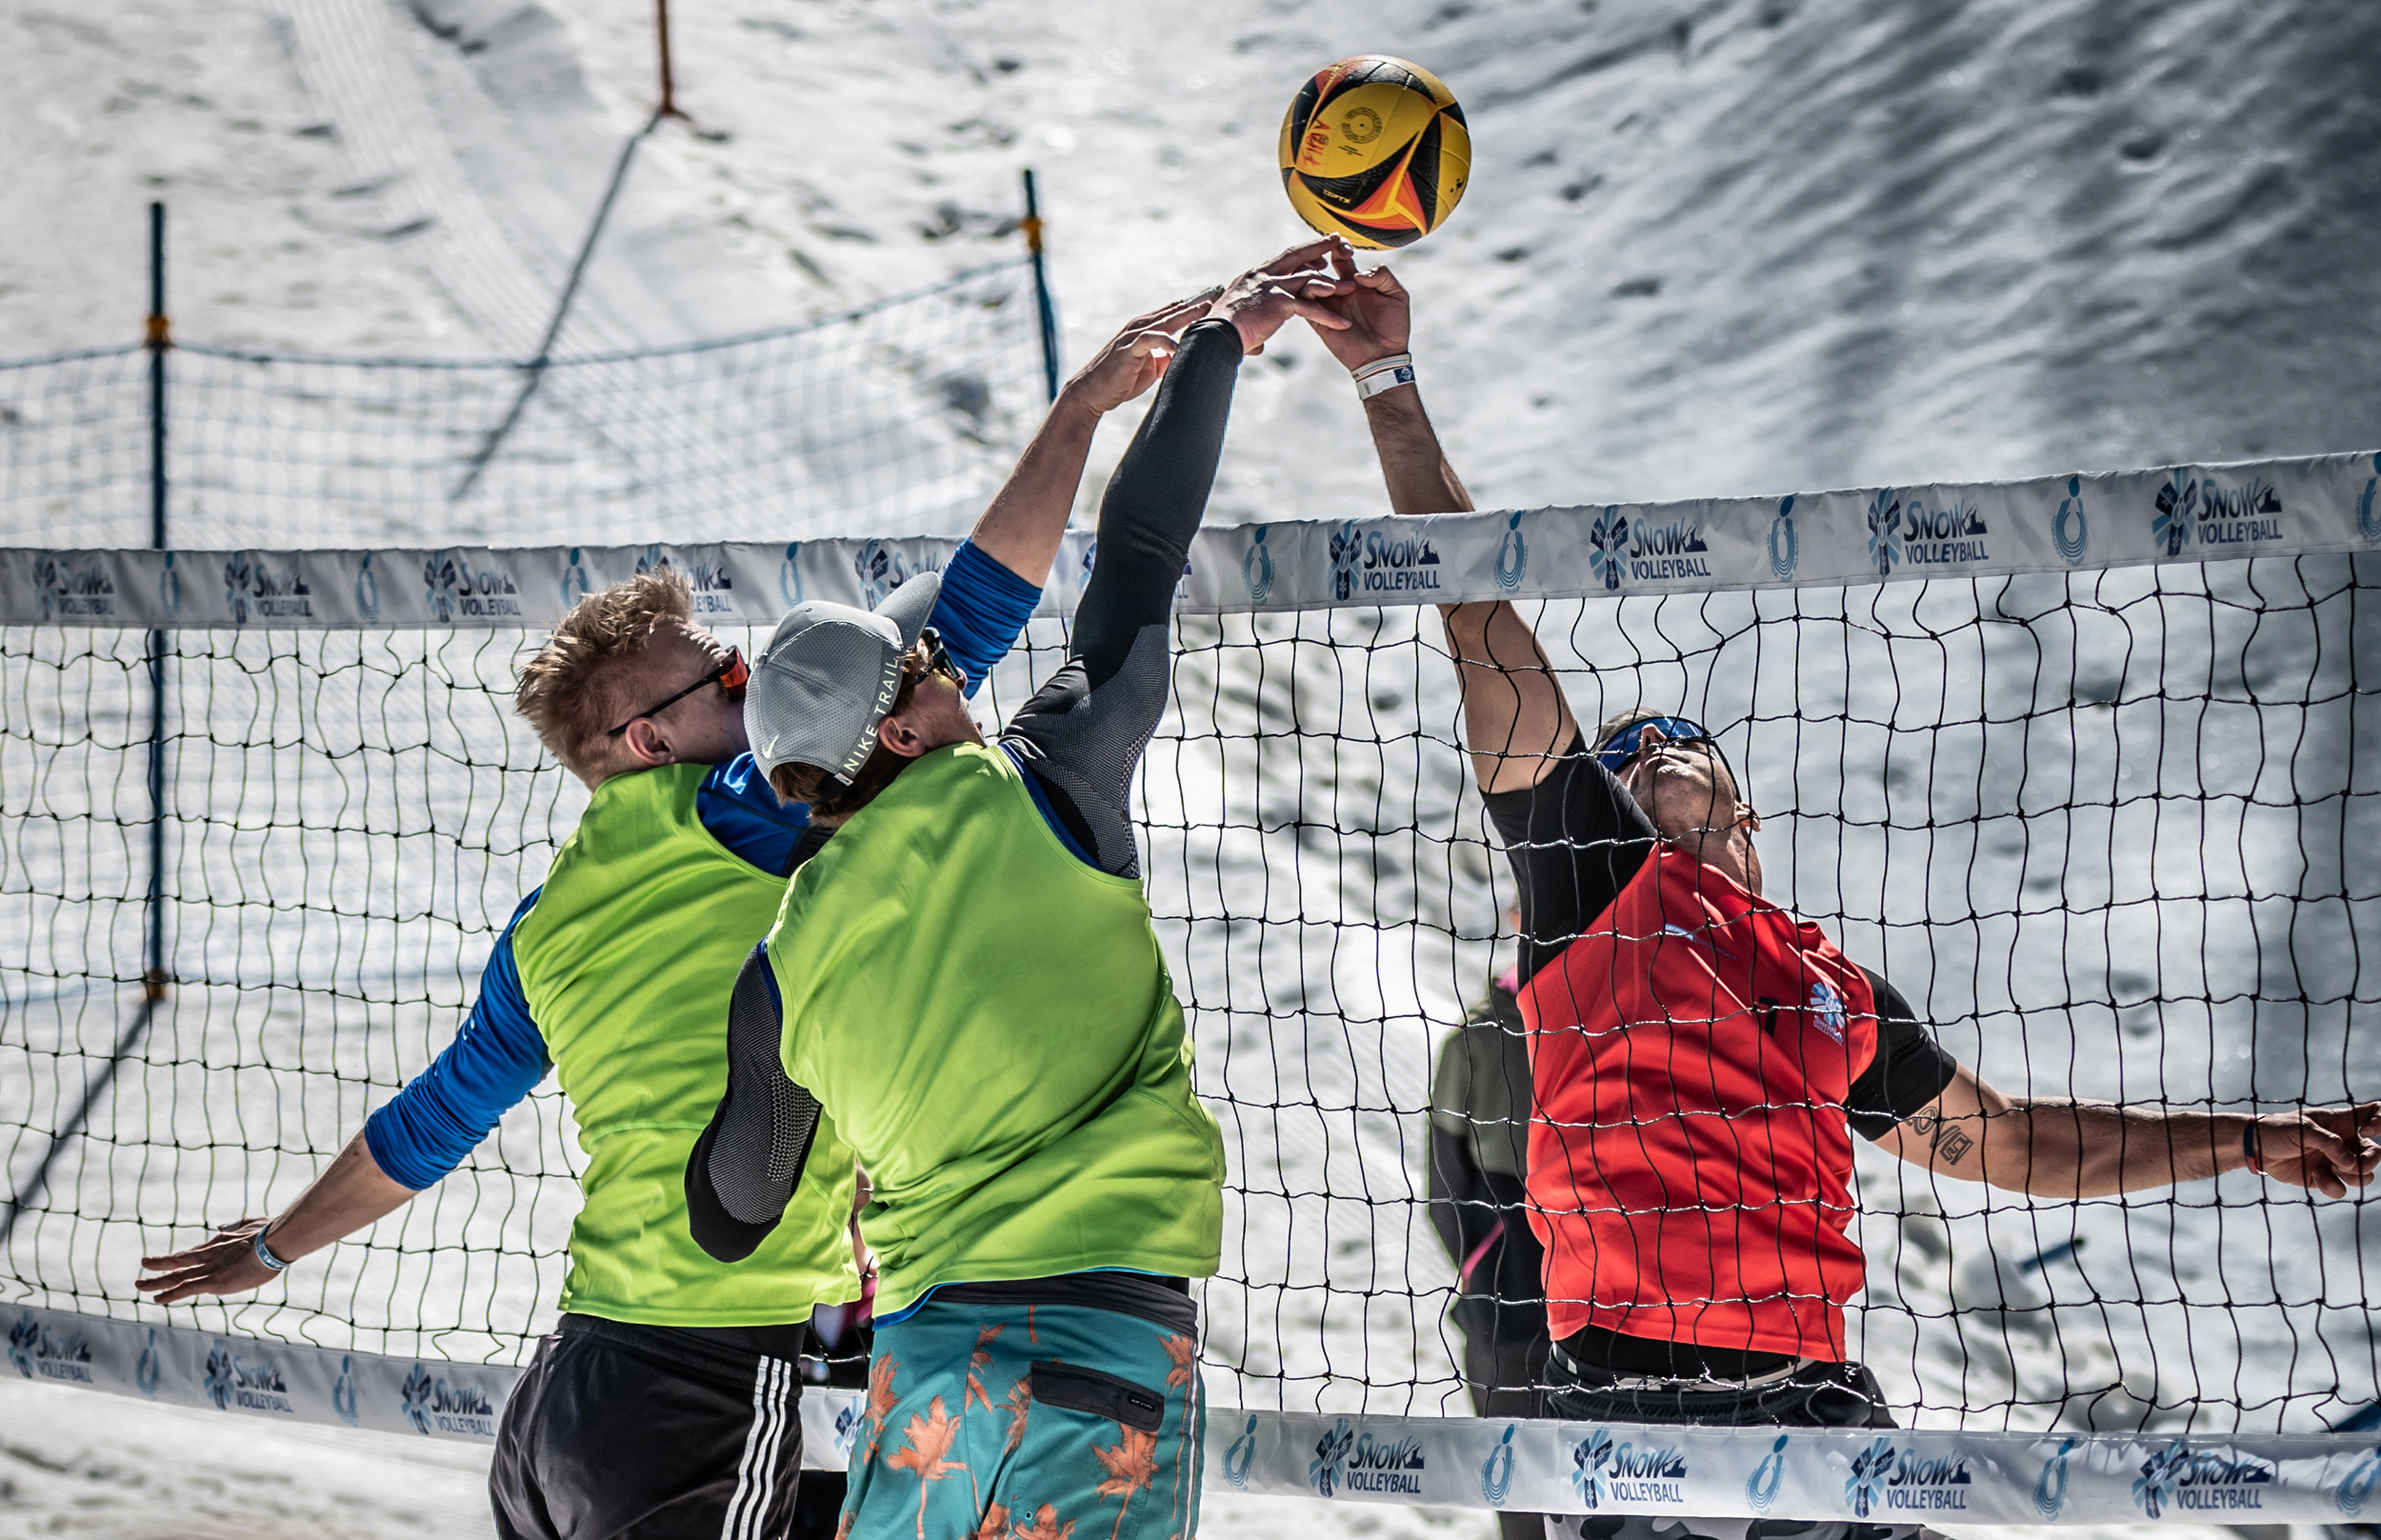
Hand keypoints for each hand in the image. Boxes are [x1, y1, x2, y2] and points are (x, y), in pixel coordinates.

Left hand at [136, 1217, 282, 1304]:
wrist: (274, 1242)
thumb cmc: (271, 1232)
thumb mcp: (253, 1224)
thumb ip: (242, 1226)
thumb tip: (238, 1225)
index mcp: (220, 1243)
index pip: (195, 1252)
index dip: (181, 1257)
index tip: (171, 1260)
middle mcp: (210, 1255)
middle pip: (179, 1260)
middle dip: (159, 1264)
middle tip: (143, 1264)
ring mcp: (210, 1269)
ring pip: (177, 1275)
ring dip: (157, 1281)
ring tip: (139, 1284)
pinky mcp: (213, 1282)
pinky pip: (186, 1289)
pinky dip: (170, 1294)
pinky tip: (157, 1299)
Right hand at [1058, 292, 1216, 414]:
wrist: (1092, 393)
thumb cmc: (1120, 381)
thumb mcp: (1150, 369)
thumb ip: (1166, 358)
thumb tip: (1184, 357)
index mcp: (1145, 329)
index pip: (1173, 312)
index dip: (1194, 306)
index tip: (1217, 300)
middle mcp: (1139, 327)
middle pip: (1173, 311)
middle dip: (1196, 303)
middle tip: (1218, 293)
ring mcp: (1132, 337)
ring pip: (1164, 320)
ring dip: (1186, 314)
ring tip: (1206, 310)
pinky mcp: (1127, 350)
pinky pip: (1150, 340)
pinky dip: (1165, 341)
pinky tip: (1179, 346)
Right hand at [1205, 236, 1353, 355]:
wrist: (1216, 334)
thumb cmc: (1224, 330)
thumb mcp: (1238, 318)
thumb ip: (1252, 325)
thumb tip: (1257, 345)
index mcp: (1255, 275)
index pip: (1284, 258)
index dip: (1303, 253)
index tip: (1319, 251)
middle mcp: (1264, 275)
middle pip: (1298, 255)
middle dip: (1320, 247)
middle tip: (1338, 240)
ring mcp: (1272, 287)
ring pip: (1309, 279)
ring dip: (1333, 284)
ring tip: (1352, 286)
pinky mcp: (1278, 304)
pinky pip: (1309, 308)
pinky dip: (1327, 316)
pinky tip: (1342, 323)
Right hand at [1302, 243, 1411, 371]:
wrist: (1384, 356)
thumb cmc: (1393, 327)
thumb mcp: (1397, 295)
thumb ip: (1383, 276)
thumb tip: (1359, 274)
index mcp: (1354, 282)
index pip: (1339, 257)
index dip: (1339, 247)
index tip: (1346, 248)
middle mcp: (1337, 291)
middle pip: (1319, 266)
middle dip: (1322, 257)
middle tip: (1334, 257)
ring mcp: (1326, 305)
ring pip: (1308, 283)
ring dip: (1319, 279)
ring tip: (1340, 288)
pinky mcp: (1319, 321)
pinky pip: (1305, 305)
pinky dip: (1310, 297)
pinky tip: (1329, 297)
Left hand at [2250, 1103, 2380, 1196]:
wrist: (2256, 1148)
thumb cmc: (2278, 1130)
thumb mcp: (2302, 1128)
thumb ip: (2328, 1142)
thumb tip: (2350, 1163)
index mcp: (2342, 1123)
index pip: (2375, 1114)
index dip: (2380, 1121)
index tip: (2366, 1130)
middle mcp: (2345, 1143)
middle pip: (2376, 1153)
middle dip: (2368, 1162)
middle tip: (2347, 1165)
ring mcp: (2337, 1162)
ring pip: (2365, 1175)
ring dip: (2352, 1176)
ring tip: (2330, 1167)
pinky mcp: (2326, 1179)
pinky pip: (2341, 1189)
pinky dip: (2331, 1186)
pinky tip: (2314, 1175)